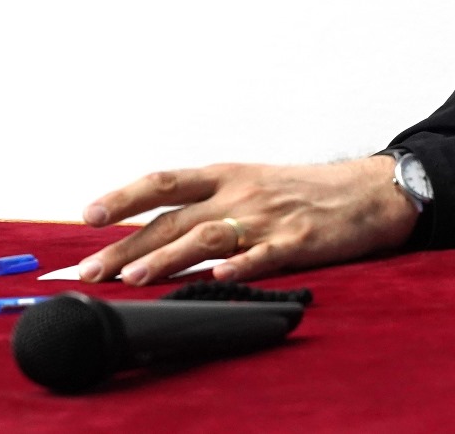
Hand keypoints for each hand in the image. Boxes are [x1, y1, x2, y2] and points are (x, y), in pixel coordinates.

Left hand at [77, 157, 417, 284]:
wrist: (367, 191)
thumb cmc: (302, 193)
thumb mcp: (249, 185)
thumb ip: (204, 208)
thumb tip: (149, 235)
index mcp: (225, 176)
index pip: (163, 183)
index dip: (123, 197)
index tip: (87, 216)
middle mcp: (240, 193)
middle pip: (174, 218)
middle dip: (128, 245)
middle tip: (91, 270)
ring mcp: (268, 217)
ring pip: (208, 236)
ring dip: (168, 258)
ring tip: (134, 278)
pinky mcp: (299, 242)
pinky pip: (265, 255)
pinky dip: (240, 266)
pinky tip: (219, 277)